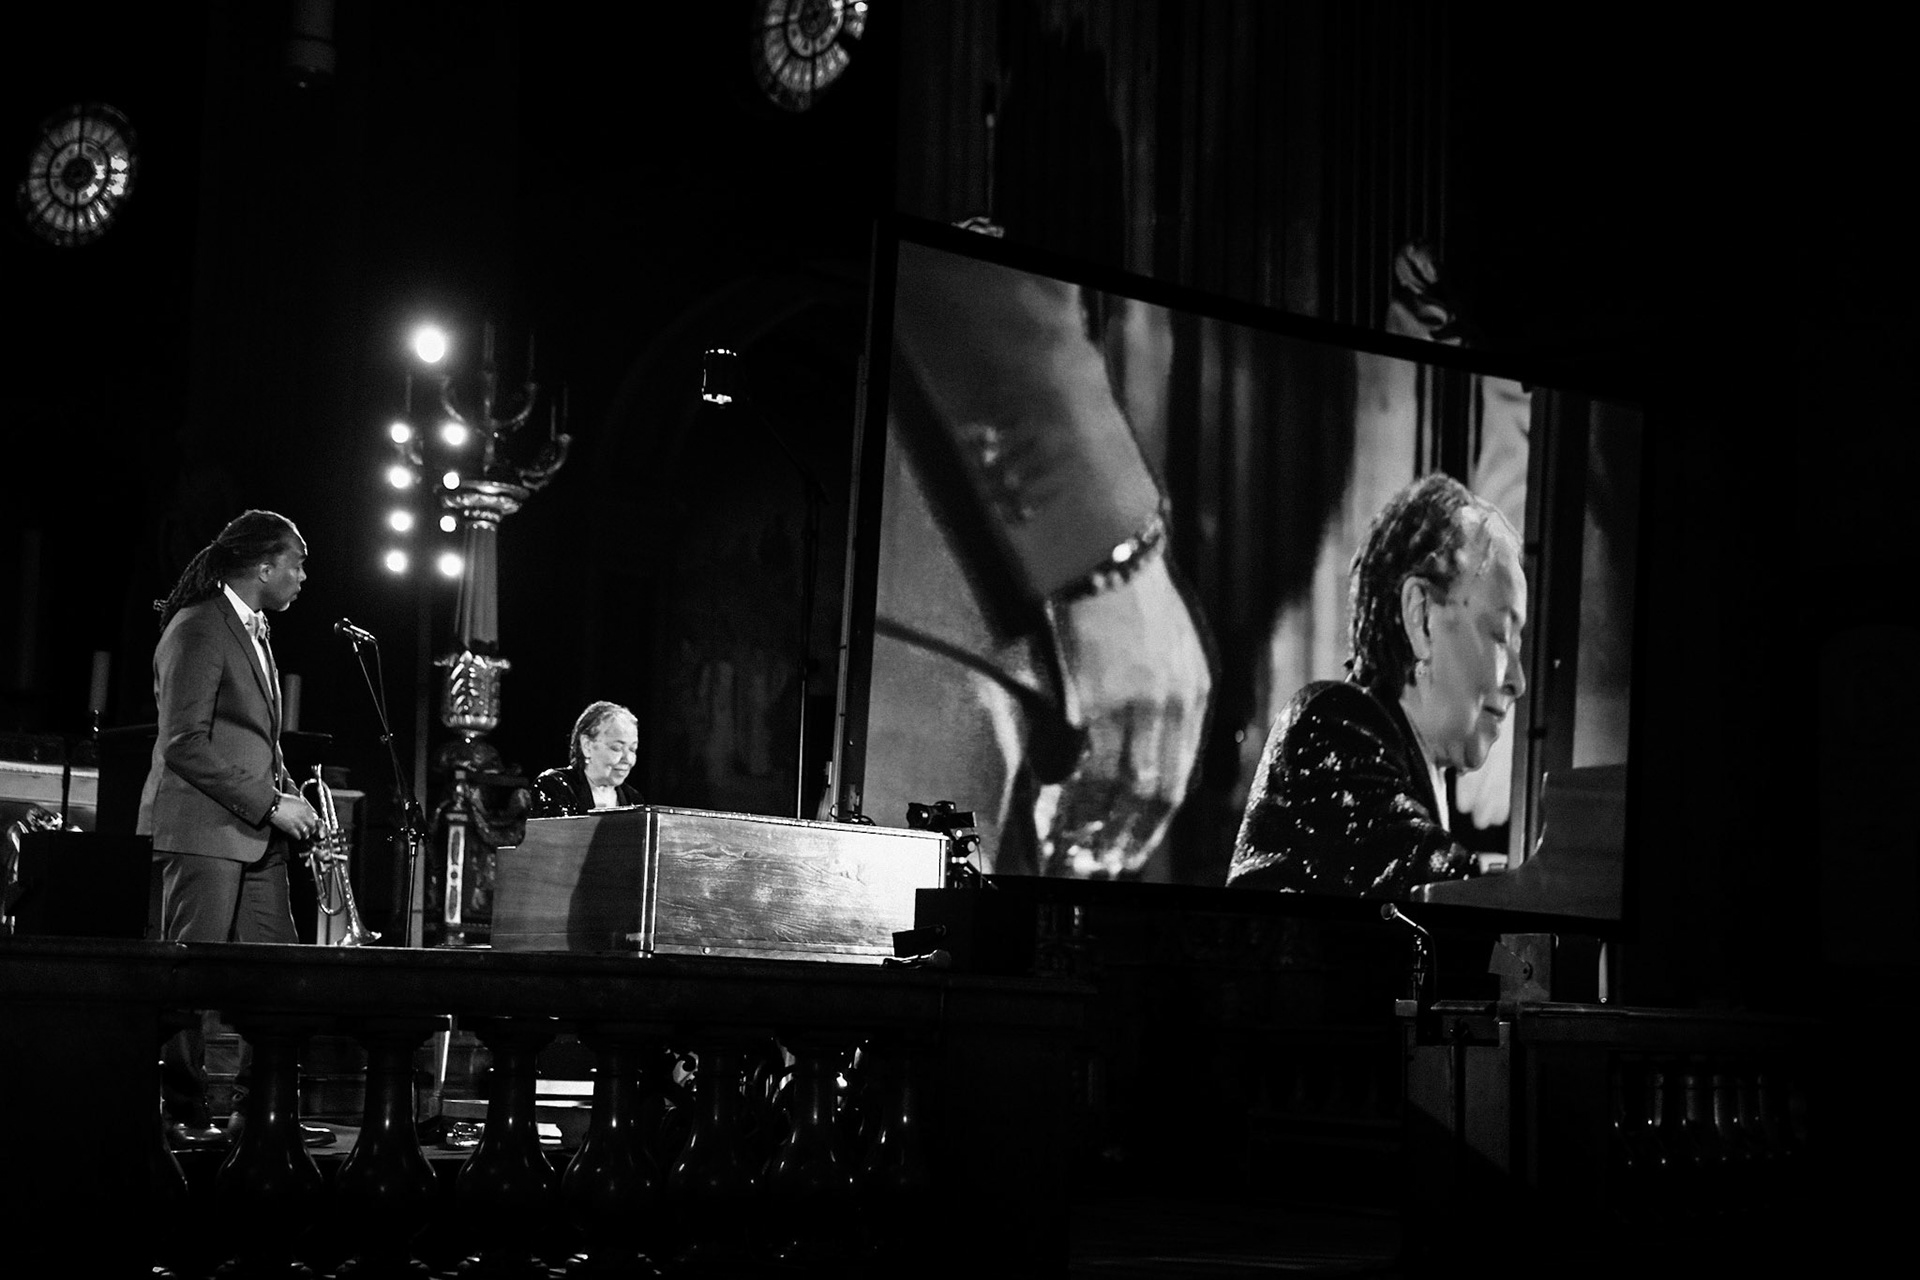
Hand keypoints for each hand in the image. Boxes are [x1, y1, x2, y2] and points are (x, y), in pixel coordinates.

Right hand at [269, 794, 320, 842]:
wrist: (274, 805)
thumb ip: (302, 806)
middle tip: (310, 830)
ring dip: (305, 834)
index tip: (311, 822)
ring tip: (305, 835)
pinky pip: (298, 835)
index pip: (314, 818)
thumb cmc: (282, 801)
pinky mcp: (290, 829)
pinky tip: (297, 836)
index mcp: (306, 808)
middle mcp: (304, 816)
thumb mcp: (296, 800)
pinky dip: (298, 836)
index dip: (312, 821)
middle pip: (312, 826)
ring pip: (306, 833)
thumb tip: (304, 809)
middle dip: (312, 829)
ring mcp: (298, 823)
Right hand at [1039, 553, 1211, 877]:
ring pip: (1124, 786)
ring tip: (1081, 853)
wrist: (1108, 550)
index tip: (1139, 838)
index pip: (1181, 770)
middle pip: (1157, 789)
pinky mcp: (1101, 699)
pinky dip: (1076, 796)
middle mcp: (1176, 705)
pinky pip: (1091, 765)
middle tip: (1110, 862)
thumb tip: (1146, 736)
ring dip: (1100, 825)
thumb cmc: (1131, 588)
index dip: (1158, 813)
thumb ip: (1167, 690)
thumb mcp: (1172, 640)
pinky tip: (1060, 814)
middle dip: (1132, 833)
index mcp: (1196, 689)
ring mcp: (1140, 706)